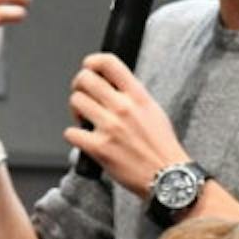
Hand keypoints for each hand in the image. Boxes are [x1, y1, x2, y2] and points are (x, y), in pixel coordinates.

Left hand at [63, 52, 185, 196]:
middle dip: (79, 86)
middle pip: (85, 79)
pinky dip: (74, 136)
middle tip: (83, 96)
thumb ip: (132, 95)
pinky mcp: (99, 148)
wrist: (167, 177)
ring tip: (85, 119)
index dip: (93, 61)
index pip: (109, 63)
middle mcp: (123, 108)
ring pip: (76, 101)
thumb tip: (110, 84)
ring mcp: (110, 127)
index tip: (88, 68)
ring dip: (76, 110)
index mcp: (138, 96)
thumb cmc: (161, 147)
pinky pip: (70, 133)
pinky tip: (84, 139)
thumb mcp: (153, 110)